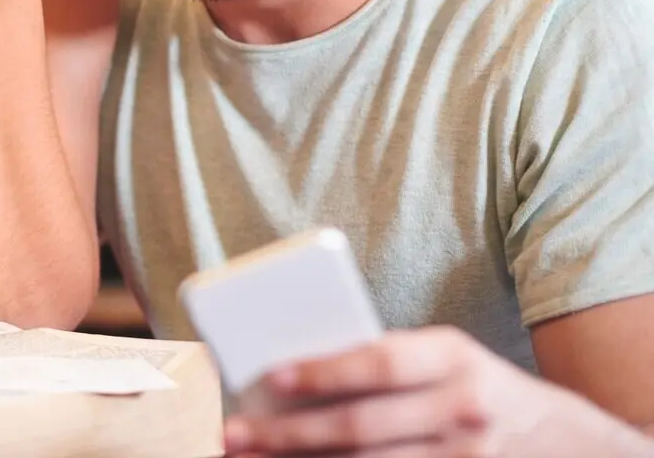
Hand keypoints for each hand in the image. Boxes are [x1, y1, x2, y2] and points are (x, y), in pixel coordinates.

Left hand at [222, 326, 555, 456]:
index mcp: (453, 356)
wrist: (565, 442)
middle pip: (362, 427)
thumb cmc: (479, 386)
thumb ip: (390, 362)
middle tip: (234, 434)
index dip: (325, 371)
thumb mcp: (448, 358)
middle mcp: (462, 408)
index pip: (380, 362)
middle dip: (290, 434)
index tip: (272, 377)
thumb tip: (300, 370)